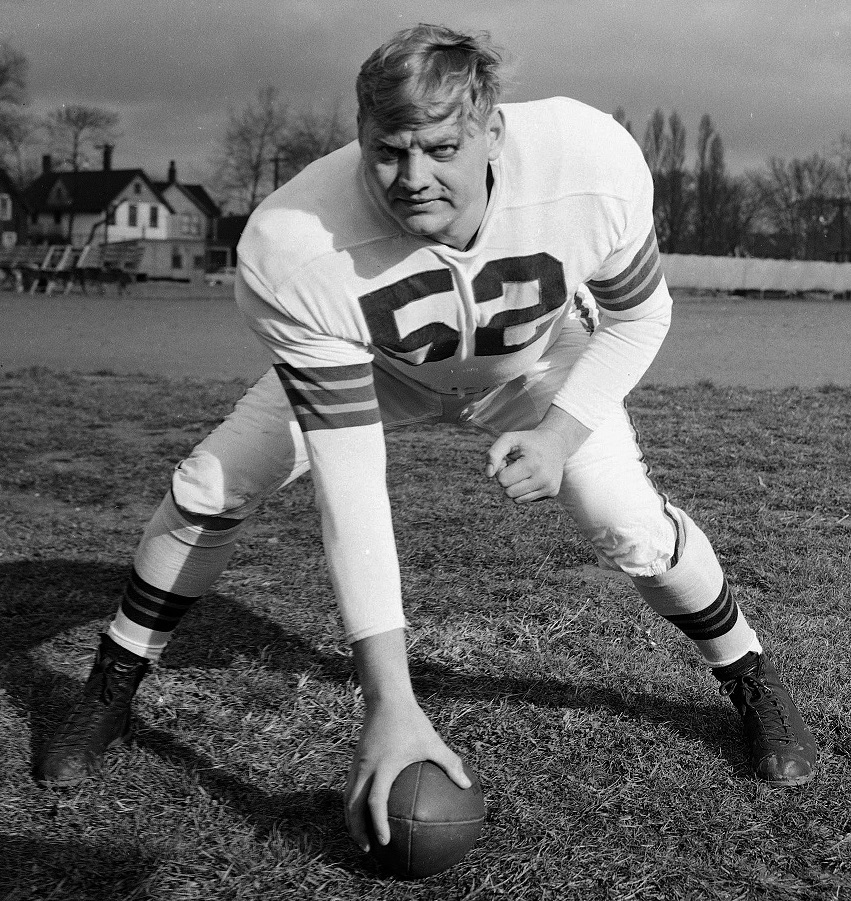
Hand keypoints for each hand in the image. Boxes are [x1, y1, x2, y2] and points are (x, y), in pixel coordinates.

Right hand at [344, 696, 470, 851]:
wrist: (386, 698)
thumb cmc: (411, 721)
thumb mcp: (432, 742)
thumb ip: (449, 763)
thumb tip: (467, 785)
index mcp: (382, 767)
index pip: (375, 802)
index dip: (378, 824)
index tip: (385, 842)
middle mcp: (365, 768)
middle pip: (352, 806)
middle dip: (357, 830)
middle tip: (368, 850)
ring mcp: (357, 764)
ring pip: (347, 798)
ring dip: (352, 819)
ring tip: (361, 835)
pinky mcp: (356, 760)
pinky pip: (351, 787)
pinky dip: (354, 803)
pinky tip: (365, 810)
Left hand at [485, 426, 571, 502]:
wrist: (556, 443)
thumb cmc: (528, 441)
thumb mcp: (509, 439)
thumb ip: (493, 454)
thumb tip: (488, 475)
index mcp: (532, 464)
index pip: (503, 480)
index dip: (501, 470)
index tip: (508, 460)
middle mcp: (544, 478)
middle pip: (509, 492)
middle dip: (507, 480)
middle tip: (515, 466)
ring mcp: (549, 487)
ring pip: (516, 499)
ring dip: (514, 486)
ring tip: (523, 472)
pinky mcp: (553, 492)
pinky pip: (526, 500)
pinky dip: (523, 490)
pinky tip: (531, 477)